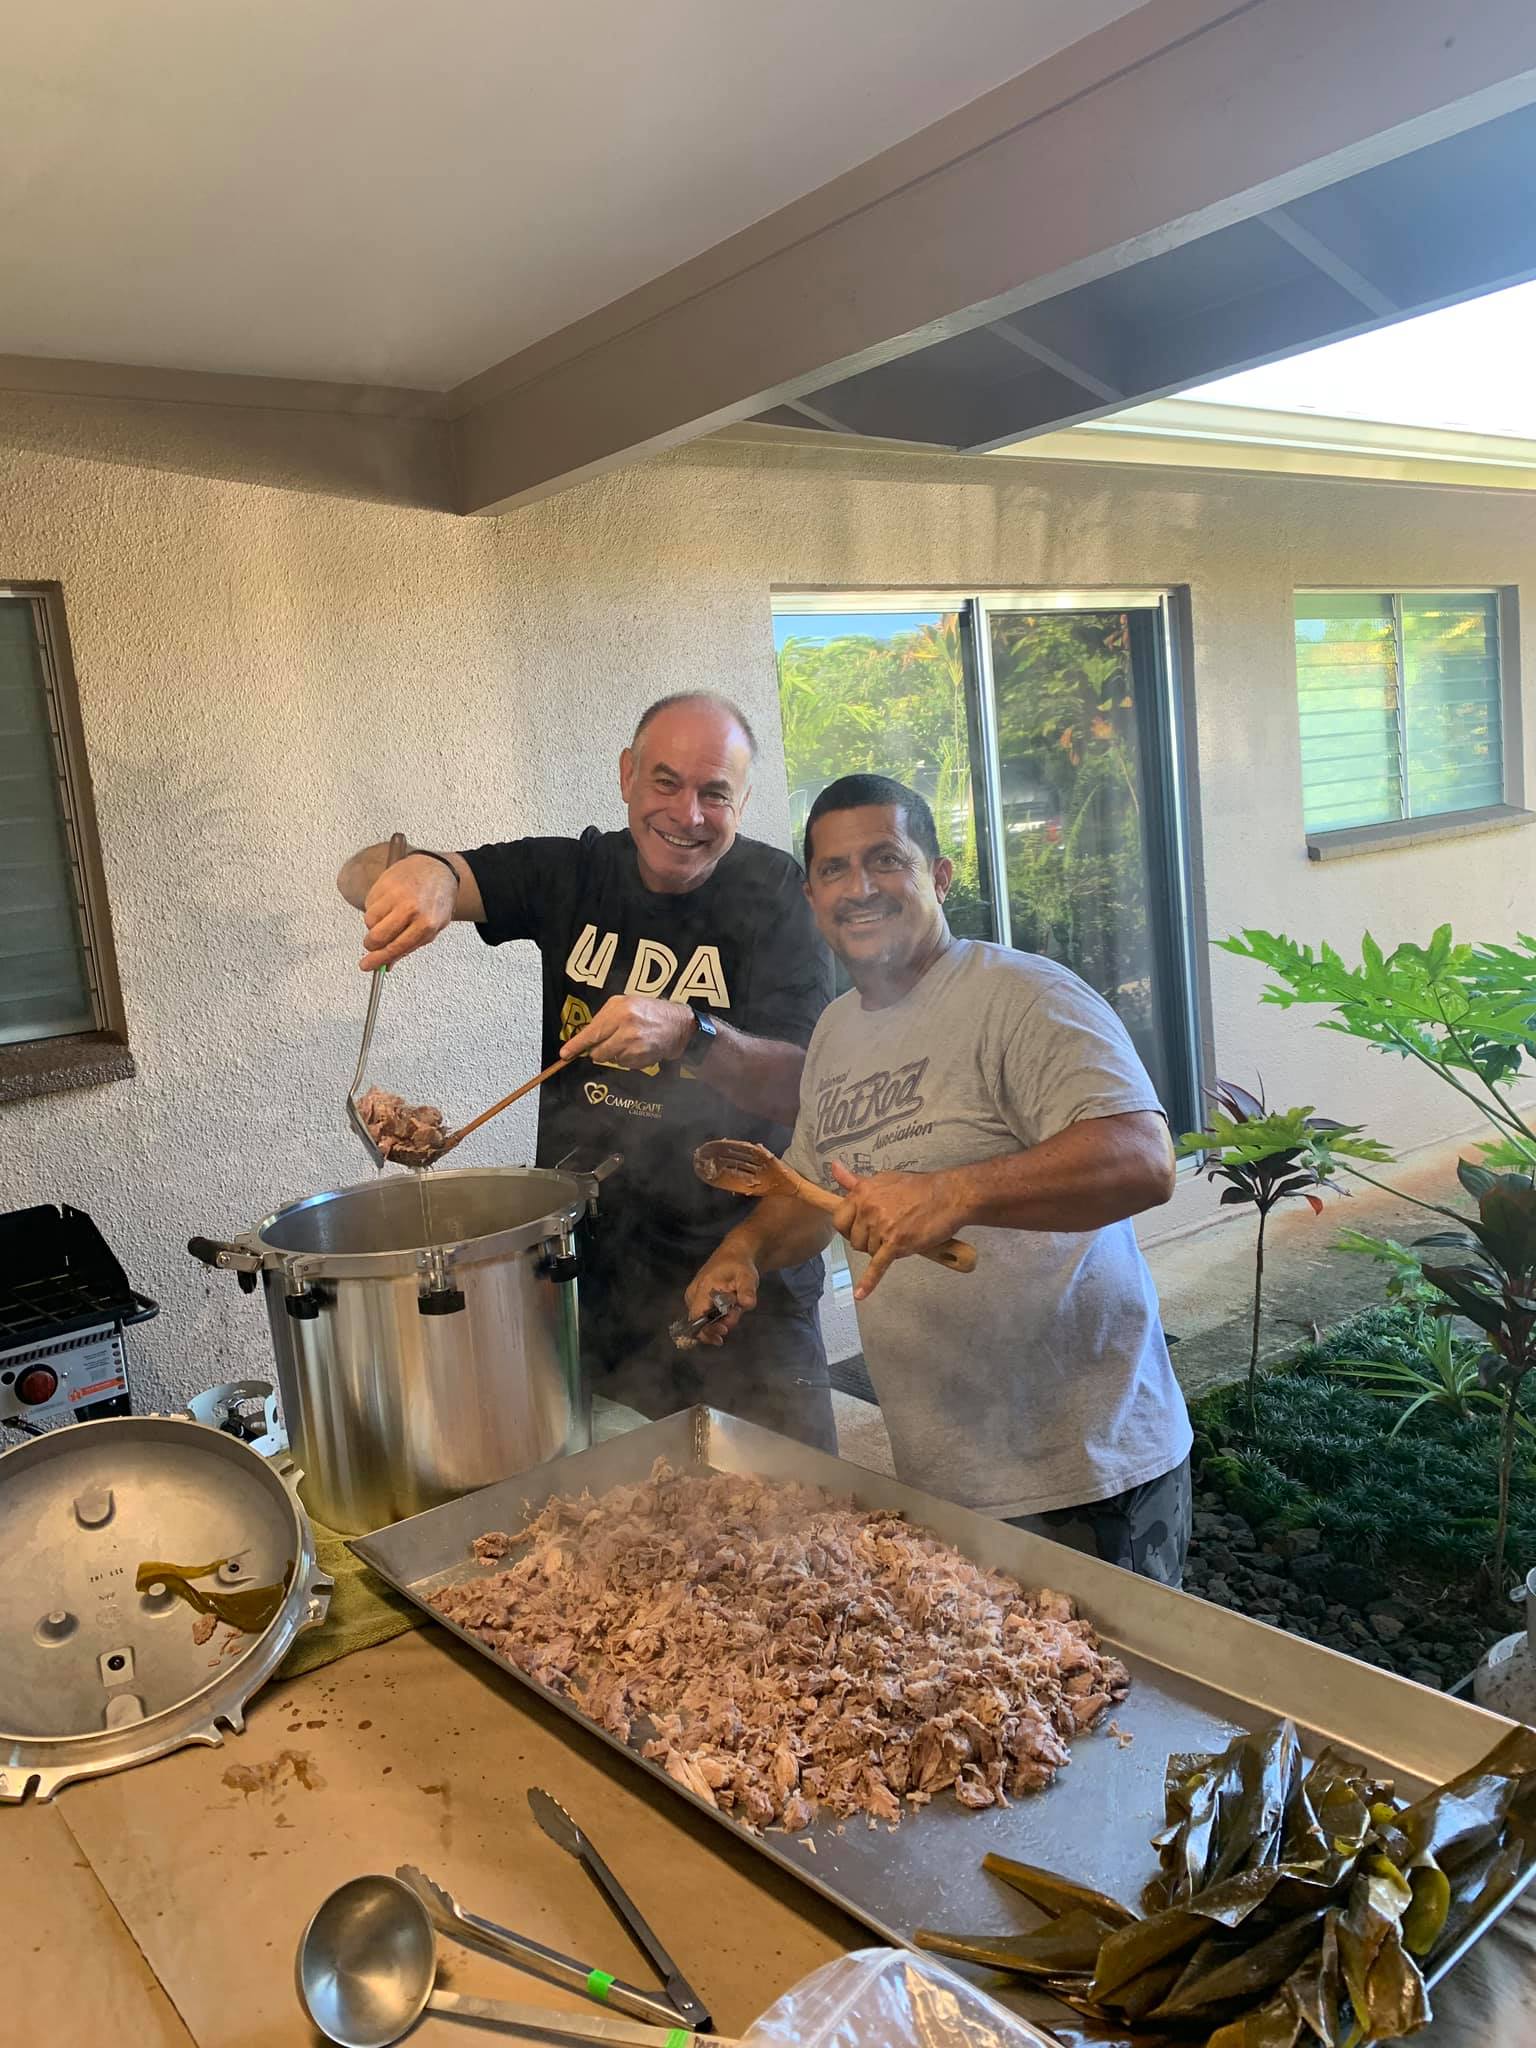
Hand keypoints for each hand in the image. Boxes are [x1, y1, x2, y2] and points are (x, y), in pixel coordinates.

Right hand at [360, 855, 457, 968]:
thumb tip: (387, 963)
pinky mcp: (385, 883)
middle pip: (377, 937)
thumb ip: (410, 946)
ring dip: (374, 924)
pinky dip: (374, 908)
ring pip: (369, 921)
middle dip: (371, 945)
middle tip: (373, 944)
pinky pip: (368, 904)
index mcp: (426, 924)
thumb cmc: (437, 898)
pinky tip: (387, 904)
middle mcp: (411, 909)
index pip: (395, 948)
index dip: (377, 960)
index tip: (366, 965)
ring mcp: (397, 895)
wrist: (437, 868)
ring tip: (387, 917)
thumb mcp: (432, 928)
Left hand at [559, 996, 695, 1069]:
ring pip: (610, 1059)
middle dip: (598, 1050)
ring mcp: (634, 1046)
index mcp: (620, 1011)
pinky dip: (627, 1059)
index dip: (576, 1046)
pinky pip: (623, 1065)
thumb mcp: (625, 1003)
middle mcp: (626, 1029)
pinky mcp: (641, 1059)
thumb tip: (586, 1037)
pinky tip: (638, 1048)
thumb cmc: (650, 1011)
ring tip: (629, 1041)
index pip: (591, 1033)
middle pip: (597, 1052)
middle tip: (611, 1041)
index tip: (565, 1054)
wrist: (679, 1024)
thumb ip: (604, 1018)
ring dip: (615, 1053)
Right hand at [681, 1249, 760, 1345]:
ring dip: (718, 1323)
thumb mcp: (748, 1277)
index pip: (697, 1315)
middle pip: (698, 1322)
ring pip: (701, 1321)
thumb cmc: (739, 1266)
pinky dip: (715, 1321)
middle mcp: (693, 1294)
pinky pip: (702, 1317)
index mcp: (703, 1287)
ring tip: (734, 1310)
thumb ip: (747, 1291)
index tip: (724, 1330)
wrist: (733, 1256)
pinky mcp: (696, 1301)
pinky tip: (727, 1315)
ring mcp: (693, 1298)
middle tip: (734, 1318)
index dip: (708, 1328)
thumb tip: (747, 1304)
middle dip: (716, 1327)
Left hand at [828, 1160, 966, 1299]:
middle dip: (867, 1240)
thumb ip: (856, 1181)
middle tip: (886, 1232)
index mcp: (862, 1193)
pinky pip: (878, 1266)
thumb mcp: (884, 1179)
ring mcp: (882, 1227)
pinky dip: (869, 1282)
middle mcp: (868, 1209)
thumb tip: (834, 1169)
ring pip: (869, 1251)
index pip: (839, 1220)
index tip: (861, 1228)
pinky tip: (860, 1294)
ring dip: (882, 1249)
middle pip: (854, 1239)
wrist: (948, 1196)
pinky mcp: (897, 1243)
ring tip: (900, 1235)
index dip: (850, 1228)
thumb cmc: (918, 1188)